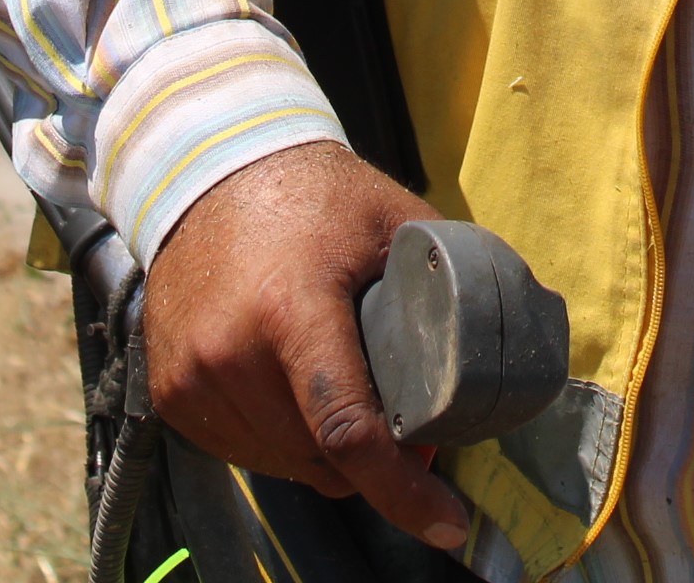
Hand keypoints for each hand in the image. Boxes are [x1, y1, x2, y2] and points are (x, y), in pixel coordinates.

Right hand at [141, 140, 472, 553]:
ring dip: (328, 458)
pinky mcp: (171, 394)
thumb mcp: (393, 219)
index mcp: (292, 309)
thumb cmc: (313, 196)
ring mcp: (193, 379)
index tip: (448, 523)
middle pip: (322, 459)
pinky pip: (245, 453)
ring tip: (352, 404)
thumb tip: (522, 335)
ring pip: (285, 467)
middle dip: (376, 463)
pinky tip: (300, 400)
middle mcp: (230, 353)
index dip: (402, 488)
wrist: (205, 172)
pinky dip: (283, 445)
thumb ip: (451, 280)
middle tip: (410, 429)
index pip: (347, 427)